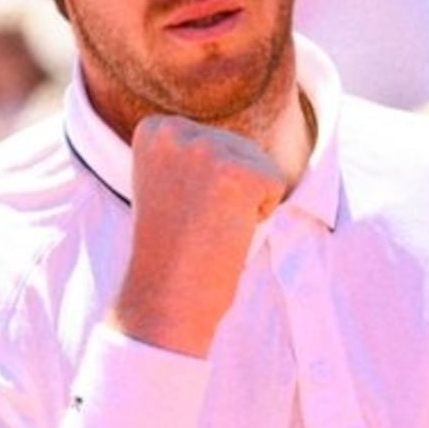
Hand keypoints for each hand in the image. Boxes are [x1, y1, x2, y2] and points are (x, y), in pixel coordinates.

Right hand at [112, 114, 285, 356]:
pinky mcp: (240, 172)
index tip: (176, 209)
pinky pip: (274, 184)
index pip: (211, 139)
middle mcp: (176, 131)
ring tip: (208, 229)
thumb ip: (187, 156)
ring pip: (258, 165)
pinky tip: (226, 233)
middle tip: (193, 224)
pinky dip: (260, 215)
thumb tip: (227, 144)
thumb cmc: (168, 251)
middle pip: (238, 147)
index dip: (204, 182)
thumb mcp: (165, 184)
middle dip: (228, 189)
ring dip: (244, 201)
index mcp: (154, 130)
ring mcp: (208, 149)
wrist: (164, 297)